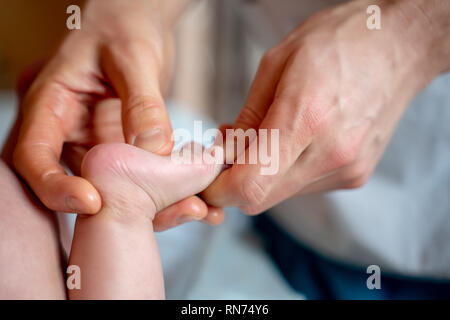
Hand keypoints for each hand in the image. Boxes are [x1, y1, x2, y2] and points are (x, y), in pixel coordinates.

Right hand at [10, 0, 222, 228]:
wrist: (138, 24)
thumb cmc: (124, 26)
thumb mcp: (133, 57)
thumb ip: (142, 102)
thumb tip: (154, 150)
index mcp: (51, 104)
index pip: (33, 155)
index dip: (53, 186)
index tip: (91, 202)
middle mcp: (67, 131)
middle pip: (70, 183)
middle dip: (112, 210)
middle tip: (159, 219)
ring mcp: (93, 143)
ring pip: (109, 188)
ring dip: (149, 207)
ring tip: (195, 209)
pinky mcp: (119, 149)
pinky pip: (136, 178)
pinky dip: (165, 192)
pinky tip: (198, 196)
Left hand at [202, 0, 449, 213]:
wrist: (399, 45)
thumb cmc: (337, 42)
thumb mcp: (277, 64)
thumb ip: (247, 118)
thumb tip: (225, 154)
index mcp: (306, 119)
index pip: (250, 185)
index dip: (219, 190)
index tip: (207, 177)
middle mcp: (330, 154)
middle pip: (261, 198)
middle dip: (235, 183)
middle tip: (228, 152)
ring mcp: (347, 169)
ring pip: (281, 194)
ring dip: (262, 176)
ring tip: (264, 138)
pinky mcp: (356, 175)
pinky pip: (304, 185)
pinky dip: (287, 172)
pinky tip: (292, 143)